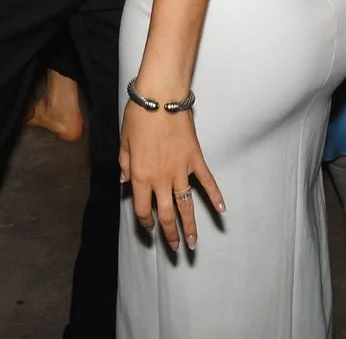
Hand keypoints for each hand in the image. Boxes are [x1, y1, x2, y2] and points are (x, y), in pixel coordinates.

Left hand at [121, 100, 223, 252]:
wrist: (160, 98)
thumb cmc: (138, 116)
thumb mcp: (123, 141)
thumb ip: (124, 164)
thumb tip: (124, 181)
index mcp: (140, 176)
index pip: (142, 209)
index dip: (146, 222)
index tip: (150, 229)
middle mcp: (160, 179)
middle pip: (166, 215)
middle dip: (170, 234)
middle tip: (175, 248)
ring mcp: (180, 171)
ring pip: (186, 205)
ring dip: (190, 226)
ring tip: (193, 243)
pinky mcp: (195, 159)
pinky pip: (207, 182)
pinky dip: (215, 196)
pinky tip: (222, 210)